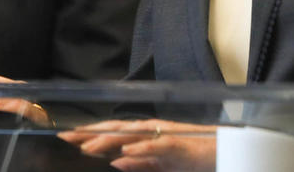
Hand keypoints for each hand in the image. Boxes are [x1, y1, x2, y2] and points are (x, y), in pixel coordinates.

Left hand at [59, 118, 215, 170]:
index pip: (114, 132)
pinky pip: (157, 147)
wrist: (228, 152)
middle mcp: (154, 130)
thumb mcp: (162, 164)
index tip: (66, 136)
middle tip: (65, 137)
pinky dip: (141, 149)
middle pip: (117, 129)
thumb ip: (141, 163)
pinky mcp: (180, 146)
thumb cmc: (195, 158)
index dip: (90, 133)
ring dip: (109, 140)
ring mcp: (166, 136)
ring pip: (132, 135)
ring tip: (87, 146)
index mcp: (148, 135)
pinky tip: (125, 153)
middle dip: (91, 133)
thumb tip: (116, 162)